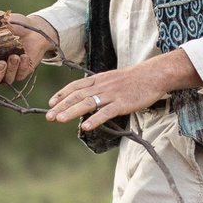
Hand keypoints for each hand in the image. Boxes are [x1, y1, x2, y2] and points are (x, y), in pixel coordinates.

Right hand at [0, 7, 54, 85]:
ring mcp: (10, 71)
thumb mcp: (0, 17)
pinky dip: (22, 68)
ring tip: (15, 56)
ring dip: (10, 70)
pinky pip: (20, 76)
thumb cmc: (13, 24)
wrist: (34, 28)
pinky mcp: (23, 72)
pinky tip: (24, 56)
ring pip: (6, 80)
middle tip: (1, 63)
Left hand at [48, 49, 201, 131]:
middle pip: (77, 95)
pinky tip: (85, 126)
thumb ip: (100, 87)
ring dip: (72, 112)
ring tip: (59, 120)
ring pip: (88, 103)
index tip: (51, 103)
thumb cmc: (135, 79)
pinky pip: (106, 112)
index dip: (62, 94)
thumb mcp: (113, 79)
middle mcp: (102, 86)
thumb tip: (88, 97)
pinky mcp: (122, 103)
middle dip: (61, 106)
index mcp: (99, 79)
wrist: (153, 75)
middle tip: (48, 116)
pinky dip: (94, 119)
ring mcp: (112, 94)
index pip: (76, 86)